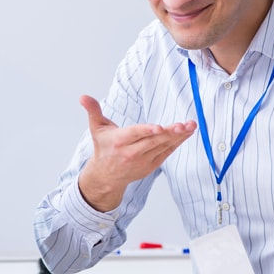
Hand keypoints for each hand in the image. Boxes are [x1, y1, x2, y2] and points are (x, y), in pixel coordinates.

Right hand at [78, 95, 195, 211]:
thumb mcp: (96, 128)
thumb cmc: (104, 147)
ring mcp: (143, 160)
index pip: (135, 135)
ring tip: (190, 125)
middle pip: (153, 141)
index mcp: (119, 141)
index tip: (160, 127)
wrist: (106, 176)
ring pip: (163, 146)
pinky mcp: (152, 165)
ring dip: (179, 136)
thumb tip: (83, 97)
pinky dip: (177, 142)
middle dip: (170, 133)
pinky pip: (167, 152)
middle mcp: (132, 153)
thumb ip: (93, 110)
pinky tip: (187, 132)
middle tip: (184, 124)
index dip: (148, 130)